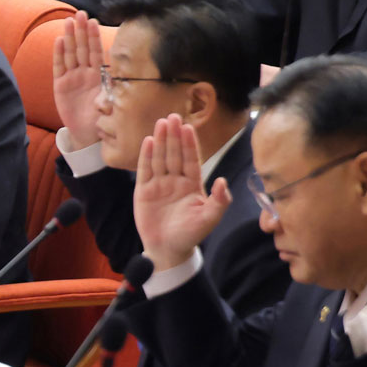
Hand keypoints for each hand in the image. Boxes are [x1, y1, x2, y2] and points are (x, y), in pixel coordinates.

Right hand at [51, 11, 107, 151]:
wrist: (88, 134)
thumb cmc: (103, 117)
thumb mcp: (112, 101)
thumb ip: (113, 86)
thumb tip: (122, 72)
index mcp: (99, 75)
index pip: (97, 52)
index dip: (95, 37)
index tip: (94, 21)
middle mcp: (85, 73)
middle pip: (82, 48)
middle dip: (81, 30)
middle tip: (80, 13)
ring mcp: (72, 77)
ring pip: (71, 53)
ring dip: (70, 37)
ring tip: (69, 21)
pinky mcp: (60, 85)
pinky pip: (59, 67)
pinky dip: (59, 54)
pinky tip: (59, 41)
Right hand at [132, 114, 231, 270]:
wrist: (168, 250)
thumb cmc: (191, 234)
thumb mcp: (209, 218)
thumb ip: (219, 200)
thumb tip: (222, 180)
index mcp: (192, 184)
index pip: (191, 159)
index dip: (190, 143)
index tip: (188, 127)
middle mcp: (175, 181)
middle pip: (175, 154)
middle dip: (174, 135)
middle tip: (173, 116)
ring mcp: (159, 184)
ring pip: (160, 158)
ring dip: (161, 141)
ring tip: (161, 123)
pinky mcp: (144, 191)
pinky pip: (145, 170)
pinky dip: (147, 156)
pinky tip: (149, 141)